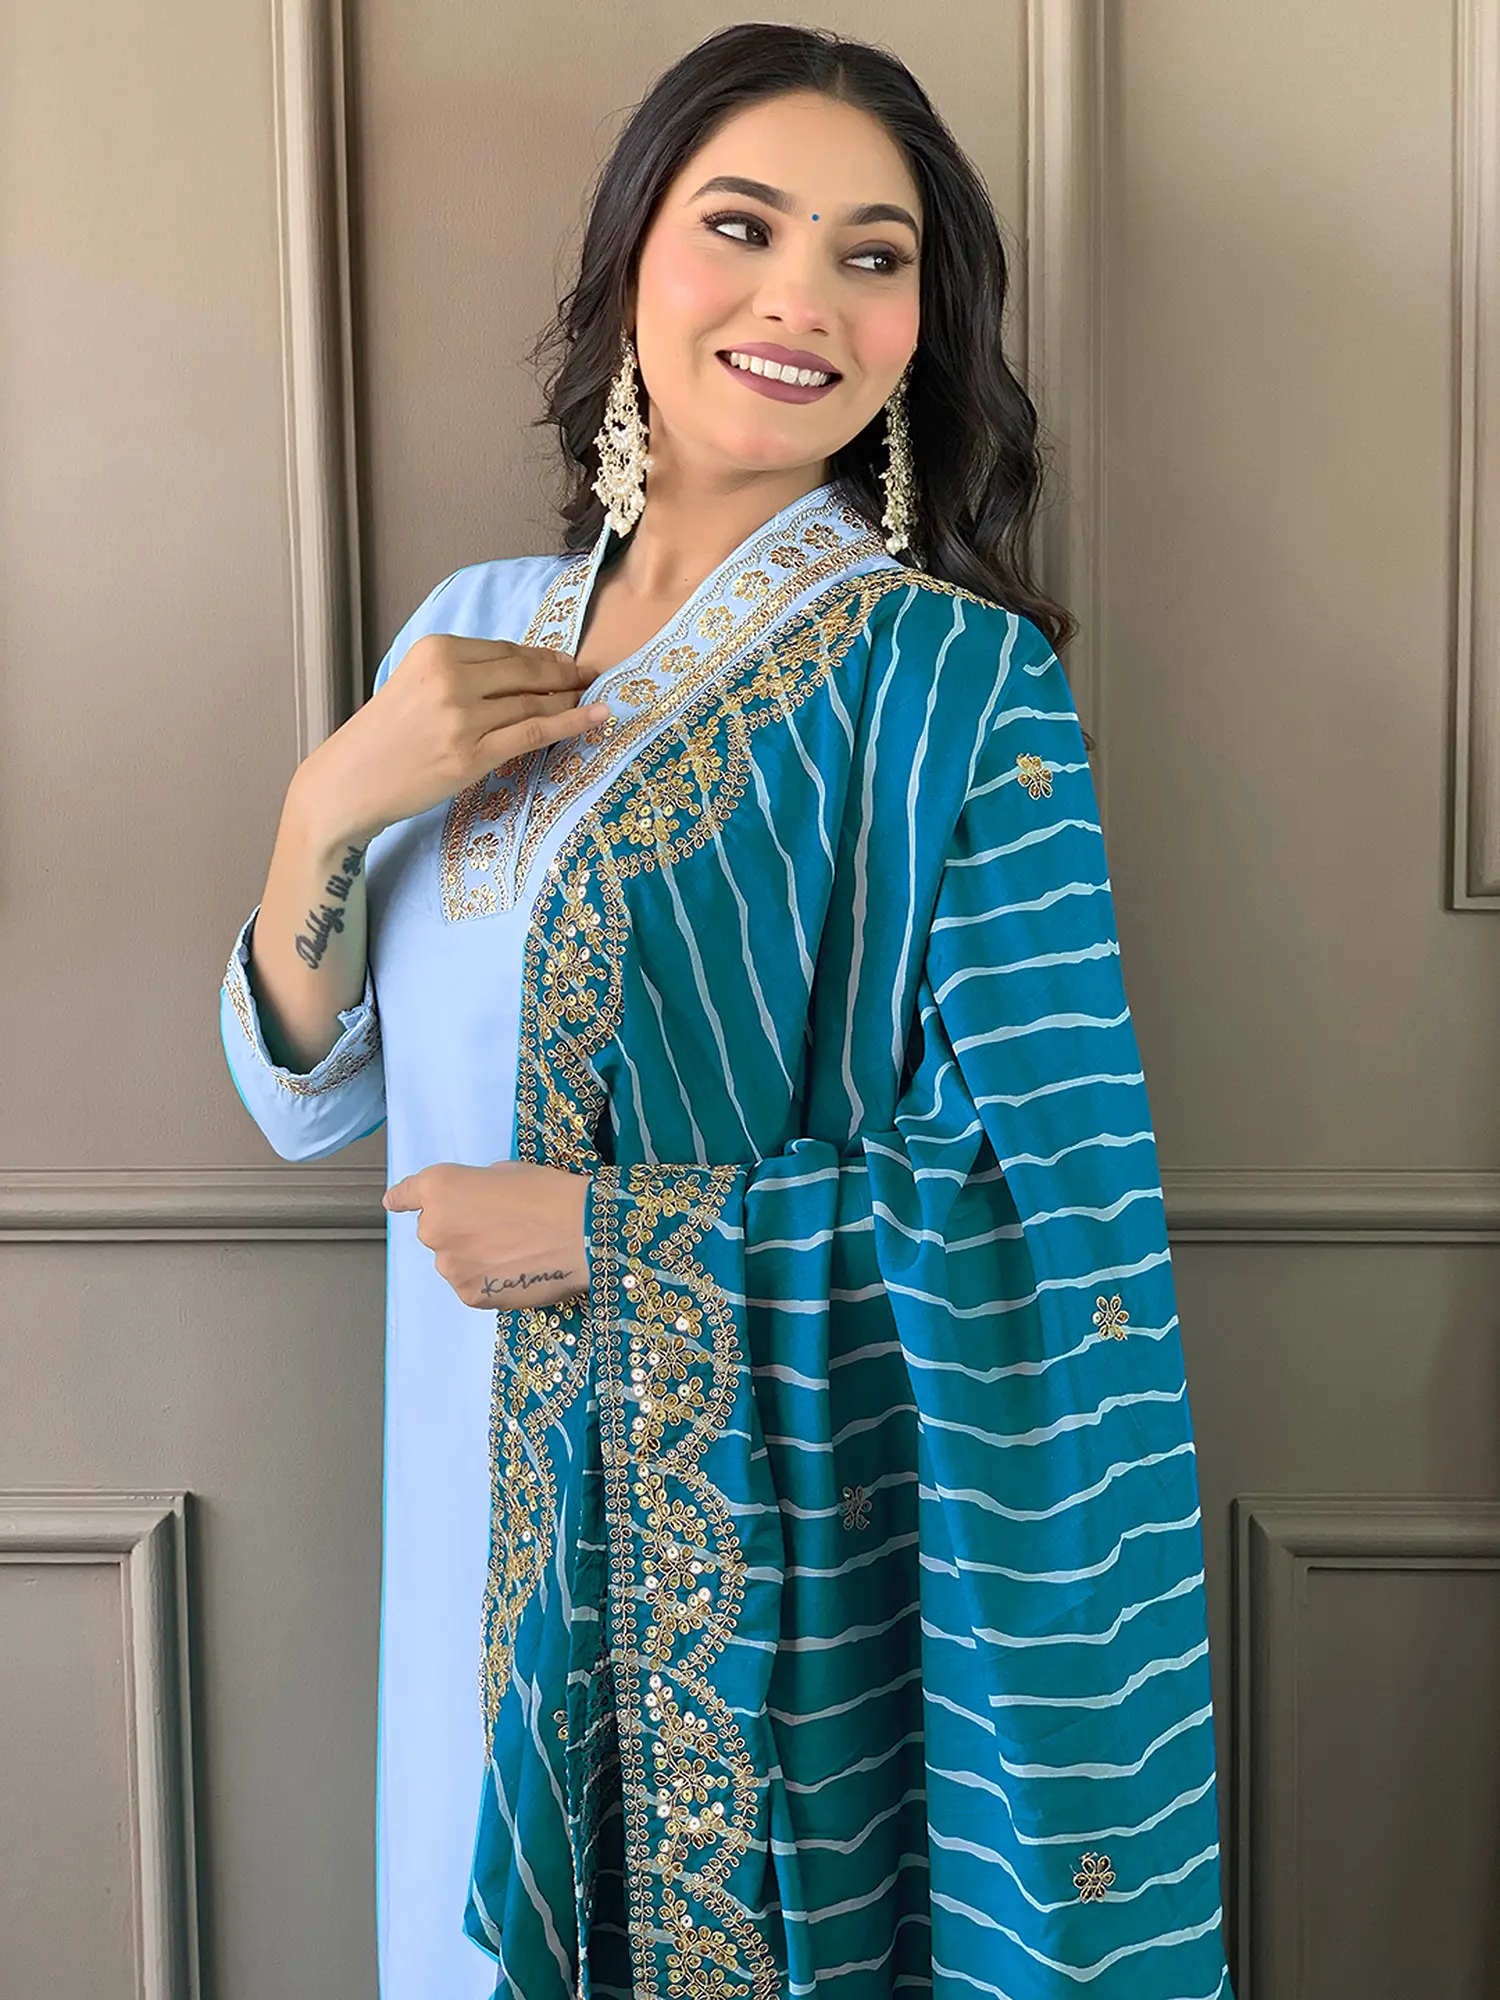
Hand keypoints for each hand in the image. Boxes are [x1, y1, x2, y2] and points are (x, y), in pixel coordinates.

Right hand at [297, 633, 609, 847]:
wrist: (351, 781)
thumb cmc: (387, 736)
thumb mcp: (417, 684)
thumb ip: (463, 673)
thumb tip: (525, 670)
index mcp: (435, 651)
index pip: (507, 650)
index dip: (545, 657)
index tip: (569, 663)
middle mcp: (450, 678)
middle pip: (526, 672)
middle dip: (565, 675)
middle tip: (592, 678)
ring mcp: (461, 718)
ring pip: (534, 702)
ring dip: (570, 699)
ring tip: (595, 699)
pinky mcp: (471, 755)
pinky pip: (534, 733)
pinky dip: (571, 724)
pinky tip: (597, 718)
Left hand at [382, 1161, 592, 1313]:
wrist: (580, 1232)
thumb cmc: (548, 1193)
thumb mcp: (503, 1173)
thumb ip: (473, 1190)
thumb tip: (472, 1208)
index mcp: (440, 1188)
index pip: (407, 1195)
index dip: (402, 1199)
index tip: (394, 1202)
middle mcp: (434, 1228)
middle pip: (436, 1230)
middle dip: (458, 1229)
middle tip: (499, 1226)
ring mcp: (449, 1266)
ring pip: (454, 1261)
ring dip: (472, 1256)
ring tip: (515, 1250)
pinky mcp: (469, 1295)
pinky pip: (471, 1284)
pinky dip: (488, 1279)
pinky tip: (517, 1269)